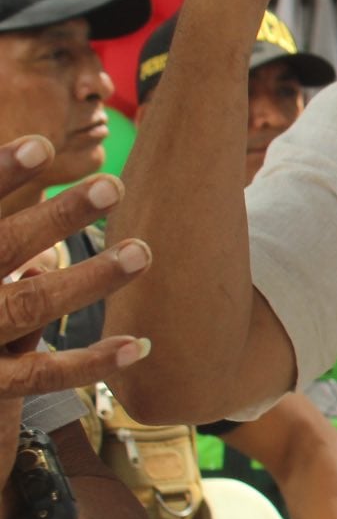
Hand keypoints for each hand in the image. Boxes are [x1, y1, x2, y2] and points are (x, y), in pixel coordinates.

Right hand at [0, 139, 151, 479]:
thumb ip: (1, 245)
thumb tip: (37, 210)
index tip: (40, 145)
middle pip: (0, 248)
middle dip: (56, 217)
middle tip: (113, 185)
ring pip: (29, 306)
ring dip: (89, 279)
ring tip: (141, 251)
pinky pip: (43, 373)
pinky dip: (92, 361)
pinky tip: (138, 345)